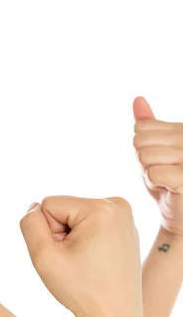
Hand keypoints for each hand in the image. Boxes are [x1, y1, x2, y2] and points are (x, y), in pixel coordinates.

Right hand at [20, 196, 142, 316]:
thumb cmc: (81, 290)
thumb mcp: (43, 255)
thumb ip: (30, 223)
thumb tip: (35, 206)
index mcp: (101, 207)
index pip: (48, 204)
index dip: (48, 232)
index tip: (66, 256)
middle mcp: (117, 205)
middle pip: (62, 209)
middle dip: (60, 234)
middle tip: (76, 262)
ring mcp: (124, 216)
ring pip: (73, 216)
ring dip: (70, 238)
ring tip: (85, 262)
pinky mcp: (124, 227)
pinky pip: (87, 224)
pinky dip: (83, 240)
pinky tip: (93, 261)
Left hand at [133, 96, 182, 236]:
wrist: (182, 217)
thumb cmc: (168, 183)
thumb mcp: (156, 150)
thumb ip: (150, 126)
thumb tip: (137, 99)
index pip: (140, 129)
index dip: (142, 148)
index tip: (160, 161)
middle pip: (140, 141)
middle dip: (144, 161)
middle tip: (162, 173)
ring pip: (145, 155)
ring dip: (148, 173)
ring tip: (165, 181)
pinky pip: (152, 172)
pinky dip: (153, 183)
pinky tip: (169, 189)